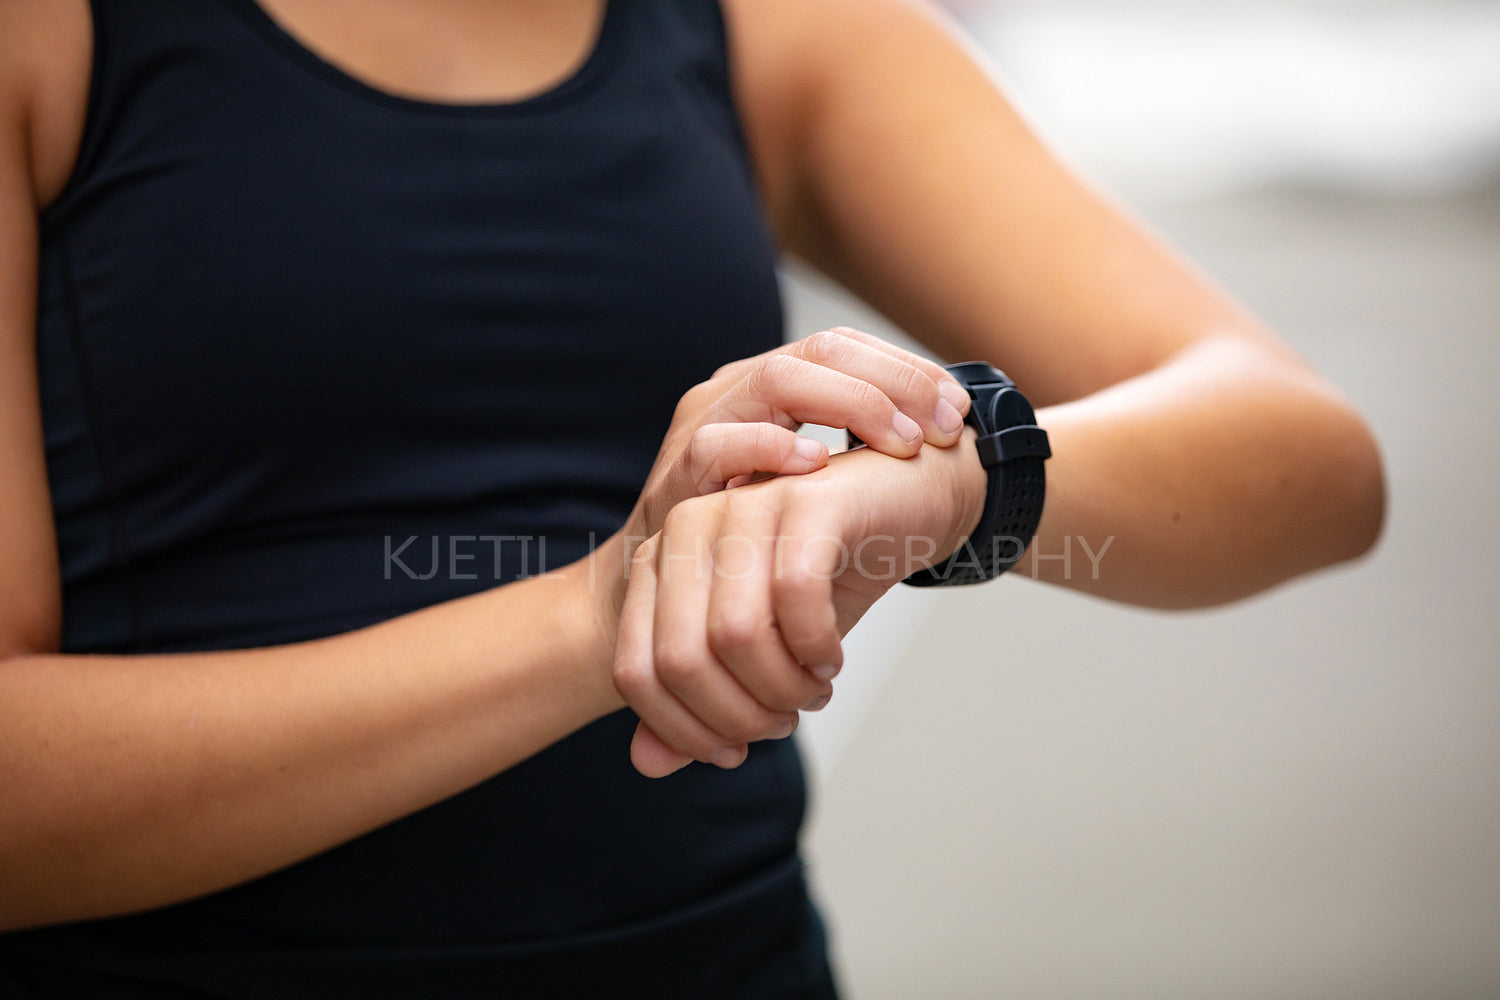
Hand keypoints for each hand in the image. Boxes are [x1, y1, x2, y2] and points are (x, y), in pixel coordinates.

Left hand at [612, 432, 986, 776]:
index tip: (736, 748)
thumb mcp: (756, 653)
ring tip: (812, 689)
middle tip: (785, 718)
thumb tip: (647, 765)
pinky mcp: (804, 501)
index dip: (685, 731)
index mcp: (658, 563)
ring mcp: (743, 508)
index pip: (636, 673)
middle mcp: (687, 528)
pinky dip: (817, 647)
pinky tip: (830, 657)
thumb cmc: (821, 578)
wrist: (899, 505)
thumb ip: (696, 706)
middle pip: (681, 661)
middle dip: (740, 715)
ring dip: (783, 686)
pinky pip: (795, 596)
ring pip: (735, 634)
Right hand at [621, 327, 970, 548]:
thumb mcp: (811, 485)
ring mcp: (702, 427)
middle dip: (892, 382)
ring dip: (851, 405)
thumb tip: (951, 437)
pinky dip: (769, 449)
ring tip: (901, 440)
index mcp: (771, 386)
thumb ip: (860, 452)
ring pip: (777, 379)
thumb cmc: (750, 538)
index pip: (845, 346)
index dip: (907, 369)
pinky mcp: (676, 477)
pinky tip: (817, 465)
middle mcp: (736, 392)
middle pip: (821, 350)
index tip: (958, 410)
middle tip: (942, 427)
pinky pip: (717, 445)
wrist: (660, 595)